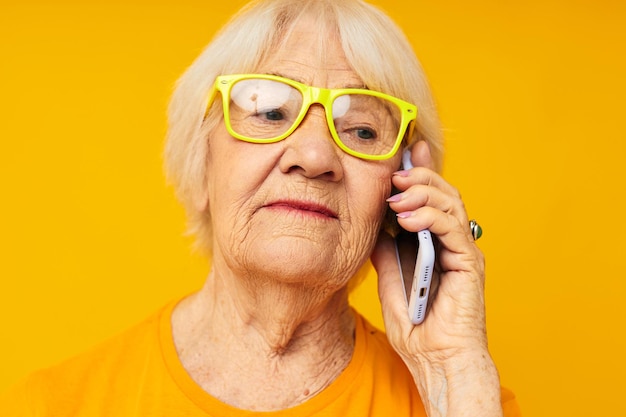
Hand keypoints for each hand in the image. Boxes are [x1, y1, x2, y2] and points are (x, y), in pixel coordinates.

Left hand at [371, 140, 501, 415]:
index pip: (429, 198)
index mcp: (433, 242)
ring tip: (397, 195)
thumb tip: (375, 221)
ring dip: (423, 193)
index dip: (418, 173)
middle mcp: (451, 242)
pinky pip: (453, 228)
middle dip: (419, 177)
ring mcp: (462, 250)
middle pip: (443, 193)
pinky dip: (431, 217)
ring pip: (451, 203)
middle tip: (395, 174)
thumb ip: (386, 249)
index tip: (402, 152)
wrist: (434, 359)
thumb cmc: (415, 325)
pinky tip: (406, 219)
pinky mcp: (470, 263)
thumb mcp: (389, 278)